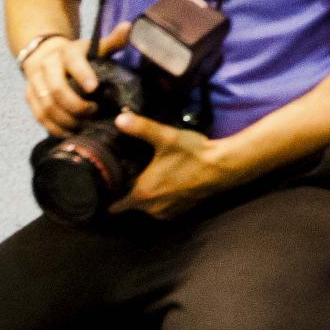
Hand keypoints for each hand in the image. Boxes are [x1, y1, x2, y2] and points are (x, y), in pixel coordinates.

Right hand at [22, 23, 127, 136]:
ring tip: (83, 126)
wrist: (47, 55)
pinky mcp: (29, 96)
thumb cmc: (80, 55)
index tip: (94, 88)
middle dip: (76, 105)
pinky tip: (70, 133)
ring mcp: (35, 82)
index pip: (74, 62)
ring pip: (47, 106)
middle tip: (93, 113)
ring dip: (66, 120)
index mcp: (66, 52)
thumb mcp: (95, 47)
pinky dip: (55, 128)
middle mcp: (46, 65)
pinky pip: (39, 116)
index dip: (83, 74)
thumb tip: (129, 27)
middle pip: (57, 89)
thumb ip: (113, 41)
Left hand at [109, 116, 245, 218]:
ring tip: (147, 177)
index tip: (107, 185)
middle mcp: (152, 208)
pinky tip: (166, 182)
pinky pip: (162, 207)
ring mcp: (168, 212)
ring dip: (146, 196)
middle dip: (129, 192)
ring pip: (147, 206)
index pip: (116, 206)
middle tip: (129, 173)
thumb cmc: (191, 154)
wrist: (223, 167)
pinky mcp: (181, 211)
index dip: (110, 196)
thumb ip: (141, 128)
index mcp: (142, 194)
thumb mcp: (165, 137)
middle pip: (132, 204)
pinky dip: (161, 199)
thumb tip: (118, 118)